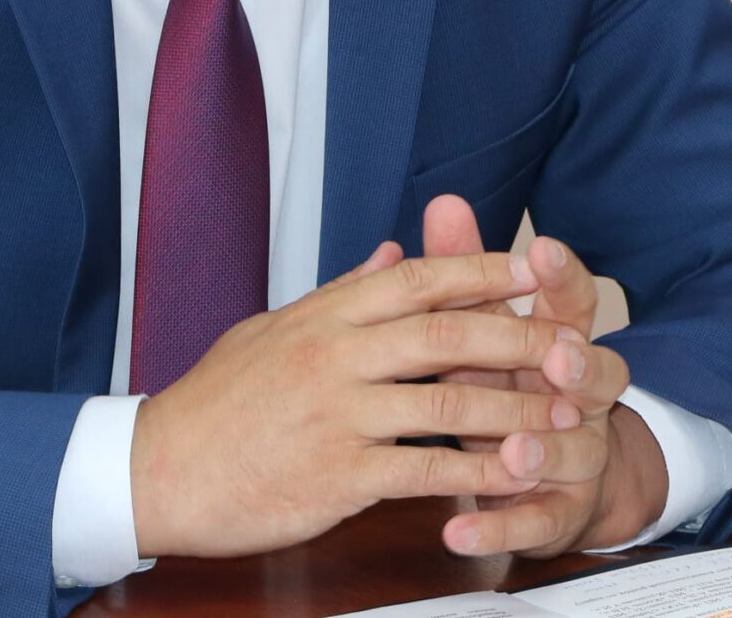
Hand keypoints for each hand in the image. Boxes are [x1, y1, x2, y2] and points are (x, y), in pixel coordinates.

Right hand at [128, 247, 590, 557]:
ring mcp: (337, 414)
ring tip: (564, 414)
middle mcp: (334, 356)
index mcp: (323, 316)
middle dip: (518, 336)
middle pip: (444, 333)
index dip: (481, 271)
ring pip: (446, 401)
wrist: (160, 467)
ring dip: (515, 408)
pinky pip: (424, 469)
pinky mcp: (338, 474)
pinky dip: (475, 473)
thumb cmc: (216, 402)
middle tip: (571, 342)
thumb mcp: (273, 329)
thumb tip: (393, 254)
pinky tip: (512, 477)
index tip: (533, 267)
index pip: (416, 279)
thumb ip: (341, 292)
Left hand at [416, 195, 666, 557]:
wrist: (549, 482)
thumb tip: (444, 201)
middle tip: (555, 357)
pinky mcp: (553, 515)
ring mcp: (575, 458)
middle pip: (600, 377)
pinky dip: (496, 527)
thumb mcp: (481, 331)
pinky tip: (457, 528)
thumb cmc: (503, 388)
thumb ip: (464, 271)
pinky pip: (532, 523)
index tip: (541, 250)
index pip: (574, 304)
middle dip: (579, 366)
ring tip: (515, 447)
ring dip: (545, 447)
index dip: (562, 277)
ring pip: (574, 452)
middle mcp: (580, 400)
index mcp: (561, 344)